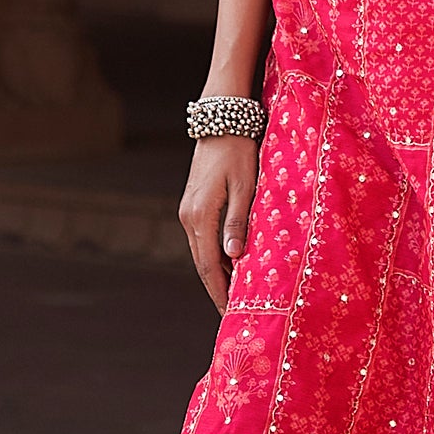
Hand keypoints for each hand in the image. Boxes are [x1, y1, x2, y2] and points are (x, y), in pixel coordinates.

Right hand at [179, 134, 258, 308]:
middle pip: (202, 263)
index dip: (220, 290)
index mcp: (200, 215)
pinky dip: (213, 254)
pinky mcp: (192, 204)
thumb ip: (238, 222)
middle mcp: (188, 216)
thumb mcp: (245, 187)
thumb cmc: (239, 152)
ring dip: (216, 272)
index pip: (210, 265)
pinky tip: (229, 263)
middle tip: (232, 311)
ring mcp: (187, 210)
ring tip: (232, 293)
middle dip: (216, 288)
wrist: (221, 122)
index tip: (230, 312)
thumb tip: (234, 257)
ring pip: (200, 251)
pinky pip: (201, 238)